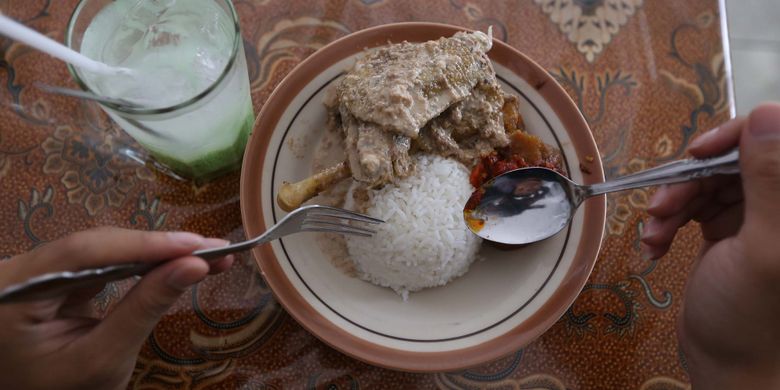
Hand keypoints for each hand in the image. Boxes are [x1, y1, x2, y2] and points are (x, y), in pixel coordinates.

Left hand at [0, 227, 233, 389]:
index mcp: (16, 291)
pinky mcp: (56, 274)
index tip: (196, 245)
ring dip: (157, 252)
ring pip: (105, 248)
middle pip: (97, 244)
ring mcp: (37, 270)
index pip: (85, 252)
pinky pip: (104, 259)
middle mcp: (20, 269)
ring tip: (206, 254)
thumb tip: (194, 266)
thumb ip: (145, 310)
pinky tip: (176, 261)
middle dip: (159, 247)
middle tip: (216, 249)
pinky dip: (142, 262)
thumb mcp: (103, 360)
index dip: (145, 244)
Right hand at [642, 103, 779, 388]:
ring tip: (653, 233)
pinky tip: (655, 245)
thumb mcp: (762, 247)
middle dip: (690, 180)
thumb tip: (766, 112)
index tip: (696, 152)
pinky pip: (693, 208)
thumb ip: (769, 181)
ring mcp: (754, 217)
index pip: (774, 141)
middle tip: (660, 205)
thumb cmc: (752, 316)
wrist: (731, 367)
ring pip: (707, 183)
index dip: (735, 138)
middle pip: (732, 161)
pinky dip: (670, 222)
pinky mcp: (727, 233)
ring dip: (672, 203)